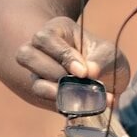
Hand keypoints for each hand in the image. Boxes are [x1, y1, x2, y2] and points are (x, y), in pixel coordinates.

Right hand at [15, 16, 129, 106]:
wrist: (107, 81)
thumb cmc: (105, 59)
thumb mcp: (110, 54)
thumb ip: (101, 60)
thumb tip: (90, 73)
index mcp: (57, 31)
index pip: (46, 38)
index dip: (62, 55)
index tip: (83, 72)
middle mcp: (41, 50)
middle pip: (26, 55)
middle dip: (52, 71)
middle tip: (76, 81)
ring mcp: (39, 73)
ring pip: (34, 82)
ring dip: (54, 91)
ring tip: (77, 96)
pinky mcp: (45, 94)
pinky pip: (45, 102)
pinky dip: (63, 104)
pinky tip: (80, 106)